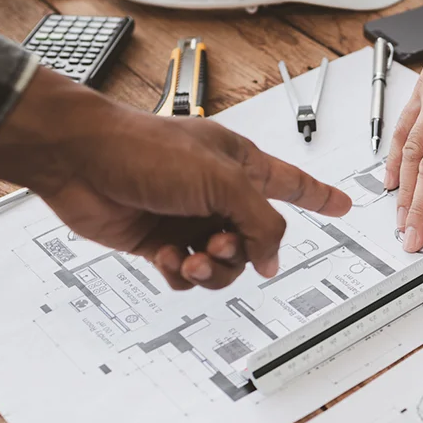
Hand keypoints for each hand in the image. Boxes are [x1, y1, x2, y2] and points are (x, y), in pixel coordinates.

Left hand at [0, 68, 350, 288]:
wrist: (78, 161)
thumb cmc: (143, 149)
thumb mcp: (220, 180)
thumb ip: (259, 220)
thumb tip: (271, 258)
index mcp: (240, 165)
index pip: (293, 184)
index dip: (320, 196)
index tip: (344, 205)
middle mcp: (216, 191)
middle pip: (256, 238)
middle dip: (244, 252)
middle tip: (221, 245)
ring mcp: (188, 216)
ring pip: (223, 263)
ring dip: (212, 268)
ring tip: (192, 257)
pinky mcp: (159, 240)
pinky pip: (187, 273)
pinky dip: (181, 273)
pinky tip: (168, 258)